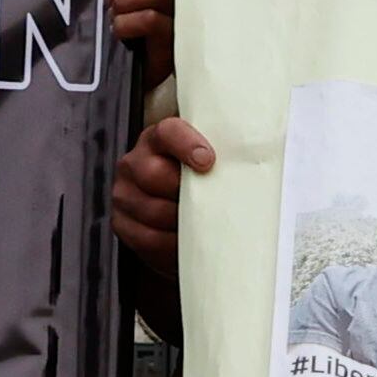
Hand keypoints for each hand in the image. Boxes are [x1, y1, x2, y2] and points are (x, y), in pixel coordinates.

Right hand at [110, 114, 213, 263]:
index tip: (208, 161)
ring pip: (152, 210)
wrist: (180, 221)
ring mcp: (125, 194)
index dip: (186, 144)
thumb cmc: (203, 186)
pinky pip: (147, 238)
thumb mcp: (211, 166)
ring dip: (182, 221)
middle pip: (154, 174)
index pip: (168, 132)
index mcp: (159, 139)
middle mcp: (135, 162)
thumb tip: (253, 163)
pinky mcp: (123, 224)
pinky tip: (186, 240)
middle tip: (210, 202)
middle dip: (186, 192)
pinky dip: (171, 244)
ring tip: (203, 223)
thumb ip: (221, 159)